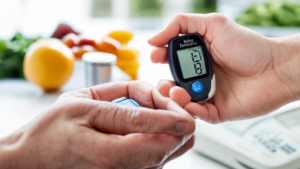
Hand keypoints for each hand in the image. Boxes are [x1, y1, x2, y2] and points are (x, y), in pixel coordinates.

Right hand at [0, 81, 194, 168]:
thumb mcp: (83, 107)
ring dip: (165, 129)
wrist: (35, 156)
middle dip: (173, 123)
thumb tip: (159, 109)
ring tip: (149, 107)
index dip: (176, 122)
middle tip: (165, 101)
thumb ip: (125, 110)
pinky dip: (154, 137)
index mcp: (109, 154)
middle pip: (166, 150)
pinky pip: (151, 157)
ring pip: (163, 155)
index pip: (156, 140)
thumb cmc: (51, 131)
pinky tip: (141, 121)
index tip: (187, 113)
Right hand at [148, 13, 299, 122]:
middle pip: (172, 82)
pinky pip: (197, 114)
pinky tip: (191, 103)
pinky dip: (191, 110)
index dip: (160, 57)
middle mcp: (199, 75)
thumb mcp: (214, 24)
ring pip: (181, 100)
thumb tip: (154, 38)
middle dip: (164, 84)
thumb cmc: (249, 47)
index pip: (169, 58)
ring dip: (174, 98)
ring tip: (178, 92)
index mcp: (197, 55)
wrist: (275, 69)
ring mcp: (206, 93)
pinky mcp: (215, 111)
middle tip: (167, 83)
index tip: (156, 57)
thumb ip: (182, 24)